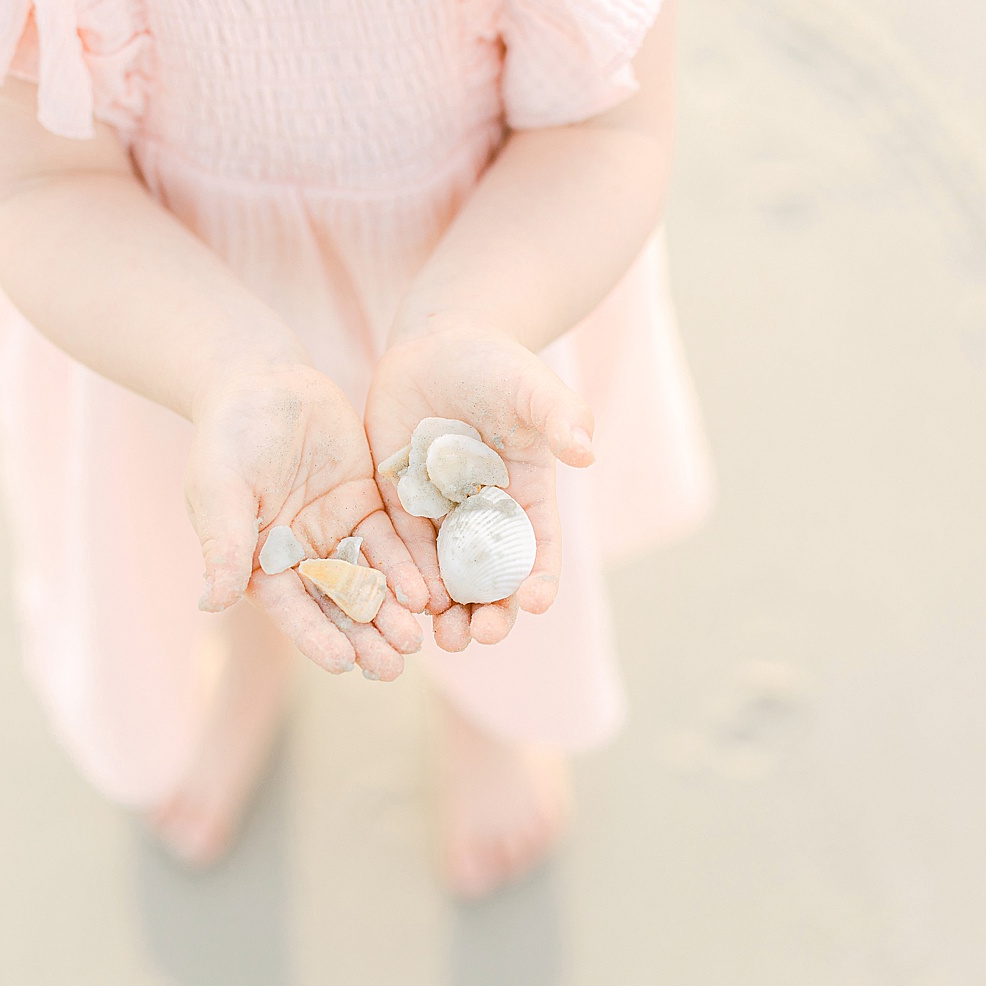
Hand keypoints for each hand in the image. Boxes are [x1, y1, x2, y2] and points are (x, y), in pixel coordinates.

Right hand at [188, 361, 429, 678]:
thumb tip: (211, 603)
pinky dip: (408, 567)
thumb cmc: (228, 434)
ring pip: (369, 579)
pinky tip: (428, 591)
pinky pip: (391, 541)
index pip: (291, 609)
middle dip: (364, 636)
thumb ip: (223, 544)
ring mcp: (334, 530)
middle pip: (336, 604)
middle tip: (395, 666)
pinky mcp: (364, 503)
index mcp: (259, 561)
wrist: (261, 378)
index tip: (342, 664)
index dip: (316, 636)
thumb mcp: (220, 488)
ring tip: (418, 638)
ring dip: (392, 611)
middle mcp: (300, 555)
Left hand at [364, 317, 594, 650]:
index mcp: (527, 497)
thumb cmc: (496, 363)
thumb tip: (586, 449)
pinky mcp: (399, 505)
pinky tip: (399, 602)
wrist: (436, 346)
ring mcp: (441, 515)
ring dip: (446, 612)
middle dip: (492, 613)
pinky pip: (400, 551)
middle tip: (483, 636)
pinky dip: (403, 580)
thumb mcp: (532, 387)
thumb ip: (560, 416)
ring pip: (446, 579)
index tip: (535, 600)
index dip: (540, 579)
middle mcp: (485, 517)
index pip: (538, 550)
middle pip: (492, 580)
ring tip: (443, 639)